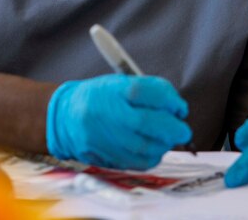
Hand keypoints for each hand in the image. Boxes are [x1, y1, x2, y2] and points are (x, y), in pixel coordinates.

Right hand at [46, 75, 191, 169]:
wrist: (66, 119)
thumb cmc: (98, 98)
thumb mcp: (120, 84)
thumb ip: (150, 93)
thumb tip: (177, 109)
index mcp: (113, 90)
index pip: (147, 92)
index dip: (170, 100)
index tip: (179, 107)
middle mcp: (108, 114)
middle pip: (150, 123)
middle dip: (174, 128)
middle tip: (182, 129)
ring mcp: (107, 139)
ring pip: (148, 147)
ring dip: (165, 144)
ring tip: (166, 138)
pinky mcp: (108, 158)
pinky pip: (140, 162)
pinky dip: (153, 156)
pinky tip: (152, 148)